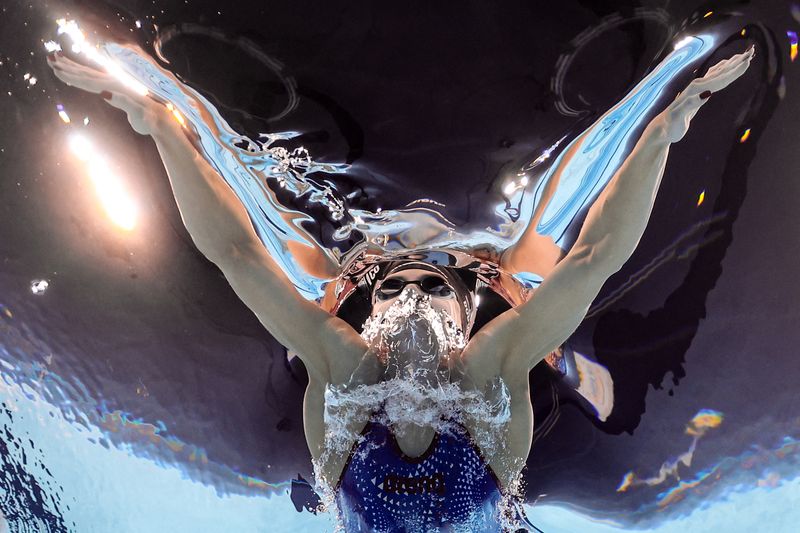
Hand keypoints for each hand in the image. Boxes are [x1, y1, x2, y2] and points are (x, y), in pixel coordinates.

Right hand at [46, 51, 162, 134]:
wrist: (163, 119)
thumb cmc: (150, 118)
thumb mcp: (138, 112)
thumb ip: (123, 102)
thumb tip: (105, 93)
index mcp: (116, 88)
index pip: (89, 80)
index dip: (72, 75)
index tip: (57, 69)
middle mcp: (115, 83)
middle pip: (86, 73)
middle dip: (68, 67)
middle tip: (50, 59)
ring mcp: (116, 85)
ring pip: (90, 74)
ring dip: (73, 68)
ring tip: (58, 61)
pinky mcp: (117, 90)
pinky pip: (96, 79)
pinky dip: (84, 76)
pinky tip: (78, 73)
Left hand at [663, 45, 754, 142]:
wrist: (660, 129)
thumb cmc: (670, 125)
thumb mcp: (679, 117)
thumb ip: (691, 104)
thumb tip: (707, 94)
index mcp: (695, 90)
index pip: (719, 79)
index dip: (734, 71)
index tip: (747, 62)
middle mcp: (696, 86)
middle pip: (720, 72)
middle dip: (736, 62)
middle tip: (752, 51)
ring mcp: (696, 88)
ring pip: (717, 72)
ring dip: (731, 64)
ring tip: (744, 55)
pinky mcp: (697, 93)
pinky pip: (713, 78)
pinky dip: (721, 71)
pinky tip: (725, 67)